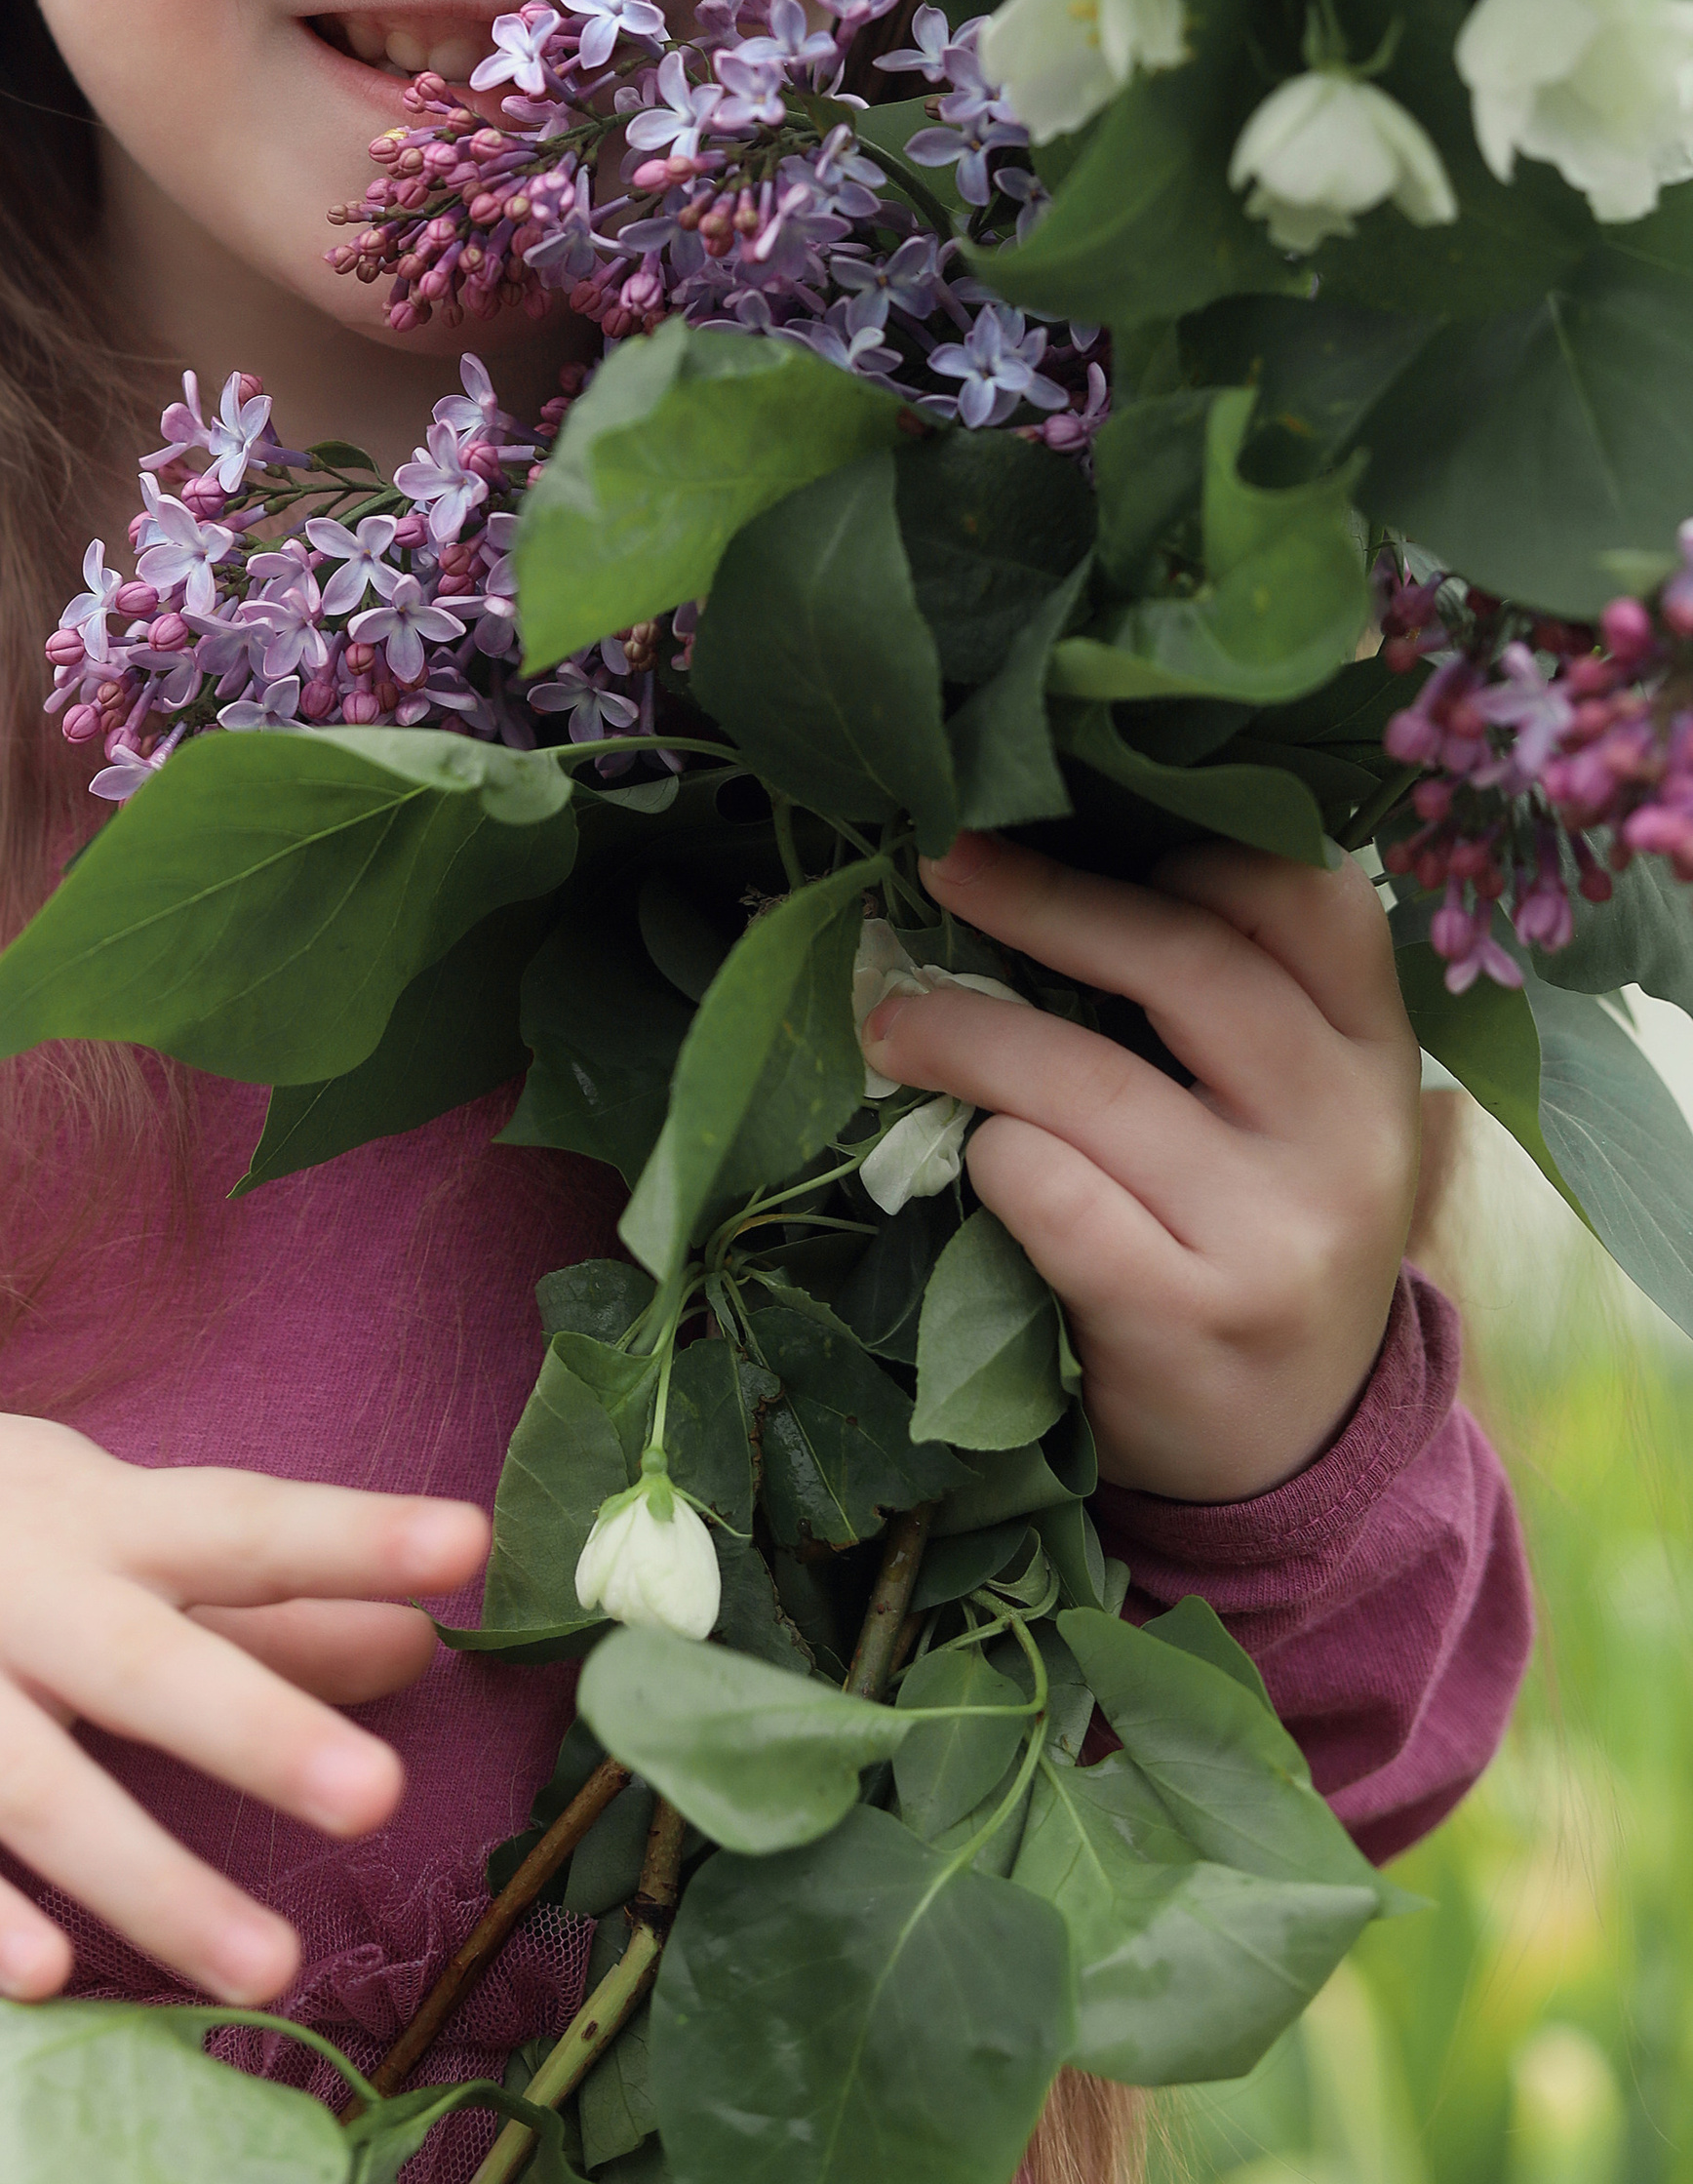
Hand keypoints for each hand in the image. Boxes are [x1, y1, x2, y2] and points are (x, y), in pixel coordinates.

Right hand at [0, 1397, 487, 2004]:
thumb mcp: (112, 1528)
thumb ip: (265, 1603)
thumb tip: (421, 1648)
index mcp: (97, 1520)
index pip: (239, 1521)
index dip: (349, 1532)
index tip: (465, 1547)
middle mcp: (9, 1593)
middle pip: (141, 1663)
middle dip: (256, 1730)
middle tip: (380, 1797)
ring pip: (34, 1785)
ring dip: (150, 1881)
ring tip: (271, 1965)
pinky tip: (44, 1974)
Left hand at [865, 831, 1419, 1501]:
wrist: (1280, 1450)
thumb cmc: (1251, 1229)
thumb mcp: (1290, 1110)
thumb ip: (1226, 999)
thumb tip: (1033, 850)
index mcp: (1375, 1053)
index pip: (1309, 895)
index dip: (1184, 842)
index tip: (1068, 819)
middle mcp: (1349, 1132)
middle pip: (1187, 960)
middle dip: (1040, 897)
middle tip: (937, 863)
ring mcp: (1277, 1233)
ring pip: (1091, 1079)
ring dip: (964, 1032)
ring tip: (893, 1020)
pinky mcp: (1189, 1317)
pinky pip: (1049, 1191)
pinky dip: (990, 1159)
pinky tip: (974, 1162)